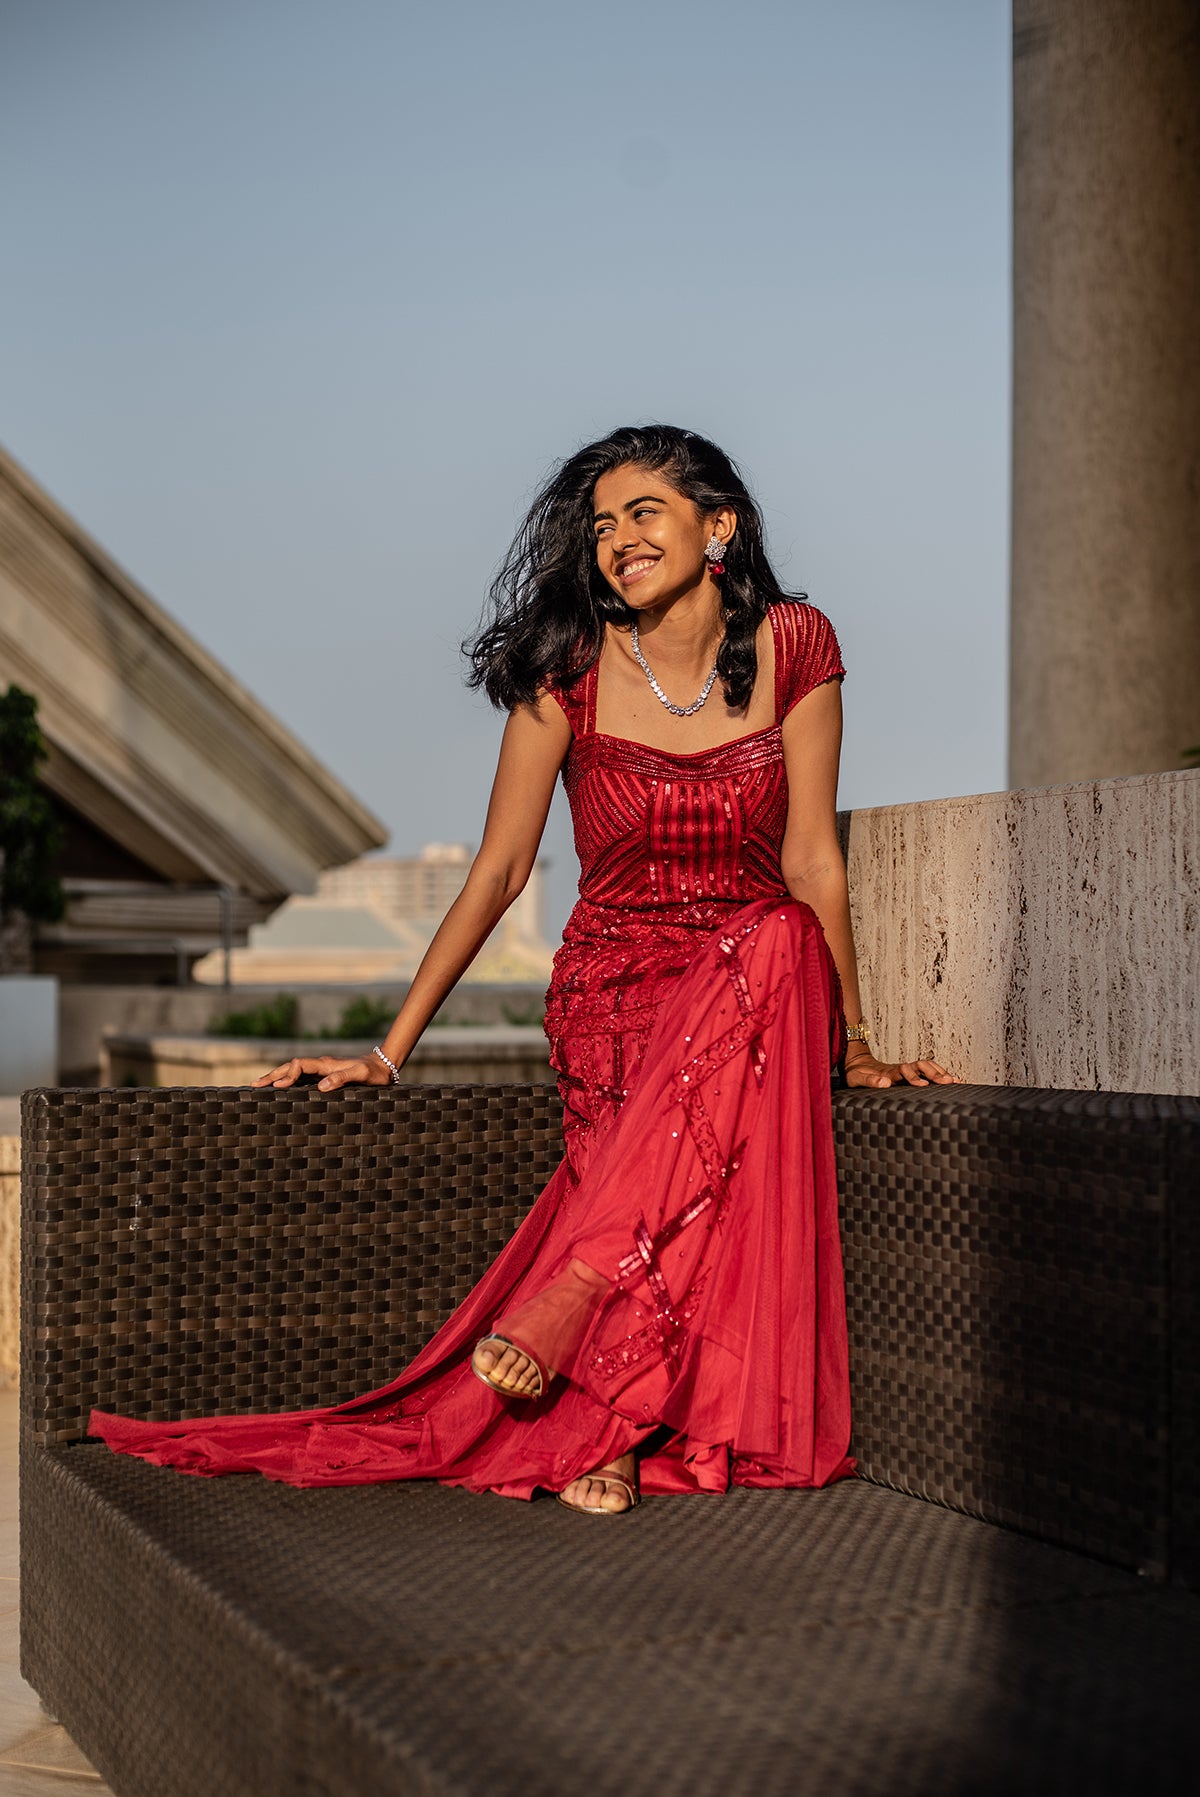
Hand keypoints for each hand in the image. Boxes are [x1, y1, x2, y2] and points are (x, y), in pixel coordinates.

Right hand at [251, 1054, 393, 1092]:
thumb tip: (321, 1086)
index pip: (299, 1065)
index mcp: (325, 1064)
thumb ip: (342, 1078)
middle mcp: (320, 1065)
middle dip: (272, 1075)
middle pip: (290, 1066)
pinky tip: (281, 1089)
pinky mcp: (324, 1076)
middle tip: (254, 1085)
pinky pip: (301, 1077)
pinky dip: (287, 1081)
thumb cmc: (373, 1073)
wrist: (383, 1067)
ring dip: (276, 1077)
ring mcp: (321, 1070)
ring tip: (259, 1086)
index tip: (278, 1087)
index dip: (287, 1075)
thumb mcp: (360, 1075)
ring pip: (293, 1071)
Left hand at [843, 1049, 954, 1089]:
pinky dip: (940, 1074)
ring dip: (940, 1072)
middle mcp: (900, 1069)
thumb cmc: (856, 1074)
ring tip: (956, 1082)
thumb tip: (885, 1082)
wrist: (856, 1064)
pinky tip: (951, 1081)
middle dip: (935, 1073)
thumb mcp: (856, 1078)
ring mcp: (906, 1070)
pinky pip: (927, 1071)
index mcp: (889, 1071)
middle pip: (921, 1065)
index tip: (923, 1085)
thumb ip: (869, 1080)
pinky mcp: (908, 1074)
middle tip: (948, 1081)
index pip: (905, 1070)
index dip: (914, 1077)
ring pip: (927, 1066)